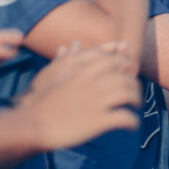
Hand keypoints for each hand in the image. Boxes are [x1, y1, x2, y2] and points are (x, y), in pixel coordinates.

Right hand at [18, 45, 141, 150]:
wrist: (32, 125)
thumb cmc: (42, 101)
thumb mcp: (54, 74)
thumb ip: (68, 58)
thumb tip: (74, 42)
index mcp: (81, 70)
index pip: (111, 58)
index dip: (124, 61)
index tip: (130, 68)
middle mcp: (91, 82)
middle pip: (124, 75)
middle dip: (134, 83)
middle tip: (135, 91)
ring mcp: (96, 101)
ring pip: (129, 93)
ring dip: (136, 99)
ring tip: (135, 106)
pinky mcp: (99, 120)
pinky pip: (125, 117)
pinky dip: (133, 121)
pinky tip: (132, 125)